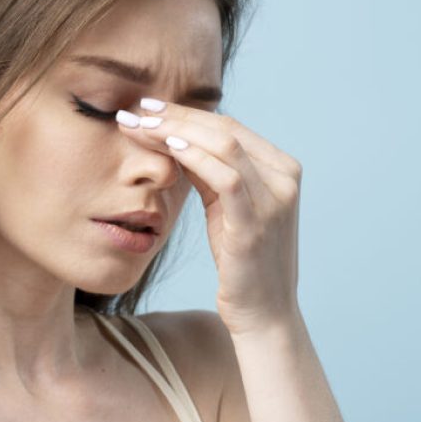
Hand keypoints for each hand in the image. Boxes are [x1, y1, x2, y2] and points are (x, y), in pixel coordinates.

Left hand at [117, 98, 302, 333]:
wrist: (263, 313)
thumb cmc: (242, 262)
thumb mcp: (227, 208)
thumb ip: (210, 173)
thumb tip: (177, 138)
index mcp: (281, 168)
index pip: (229, 125)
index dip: (186, 112)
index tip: (148, 108)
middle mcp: (284, 177)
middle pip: (224, 129)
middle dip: (176, 116)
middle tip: (135, 111)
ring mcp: (274, 199)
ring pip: (224, 145)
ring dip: (177, 131)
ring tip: (140, 127)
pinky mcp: (256, 223)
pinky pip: (226, 178)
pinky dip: (196, 158)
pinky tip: (169, 148)